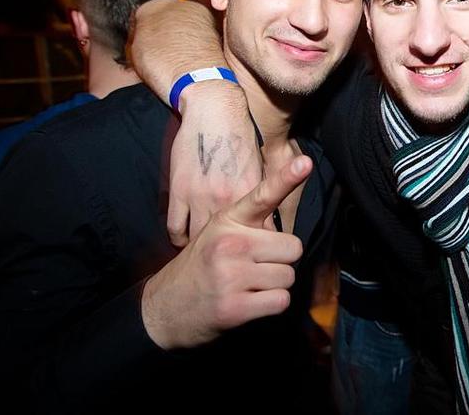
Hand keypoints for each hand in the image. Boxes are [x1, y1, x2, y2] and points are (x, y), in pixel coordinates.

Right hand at [141, 151, 309, 349]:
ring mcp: (230, 275)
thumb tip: (287, 227)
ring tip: (249, 285)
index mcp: (228, 220)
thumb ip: (252, 226)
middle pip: (293, 248)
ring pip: (288, 277)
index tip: (305, 162)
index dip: (286, 178)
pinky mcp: (233, 307)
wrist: (163, 306)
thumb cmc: (202, 266)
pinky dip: (272, 305)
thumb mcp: (219, 233)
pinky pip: (280, 301)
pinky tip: (250, 302)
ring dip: (276, 285)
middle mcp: (230, 243)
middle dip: (281, 261)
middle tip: (257, 267)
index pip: (264, 195)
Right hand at [167, 83, 261, 245]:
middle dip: (231, 256)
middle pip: (229, 245)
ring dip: (202, 248)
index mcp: (251, 195)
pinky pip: (175, 230)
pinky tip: (185, 241)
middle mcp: (227, 199)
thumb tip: (269, 227)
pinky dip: (180, 240)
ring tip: (206, 254)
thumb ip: (260, 198)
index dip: (259, 251)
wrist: (216, 110)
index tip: (256, 258)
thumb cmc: (241, 138)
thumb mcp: (259, 167)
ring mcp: (200, 196)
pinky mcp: (178, 191)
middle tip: (227, 261)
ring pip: (199, 241)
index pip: (259, 236)